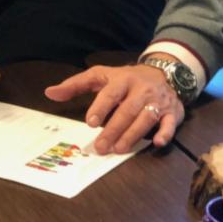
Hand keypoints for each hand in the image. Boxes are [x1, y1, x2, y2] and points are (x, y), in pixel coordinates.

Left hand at [44, 63, 183, 154]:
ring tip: (119, 149)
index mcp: (123, 79)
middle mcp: (142, 89)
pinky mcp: (172, 112)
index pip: (111, 93)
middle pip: (127, 110)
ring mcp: (158, 101)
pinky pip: (170, 123)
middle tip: (101, 147)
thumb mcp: (101, 76)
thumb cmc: (125, 79)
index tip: (91, 122)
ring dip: (133, 134)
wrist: (163, 72)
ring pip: (146, 118)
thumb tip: (49, 92)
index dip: (101, 107)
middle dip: (114, 129)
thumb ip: (76, 85)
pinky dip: (165, 133)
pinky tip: (157, 143)